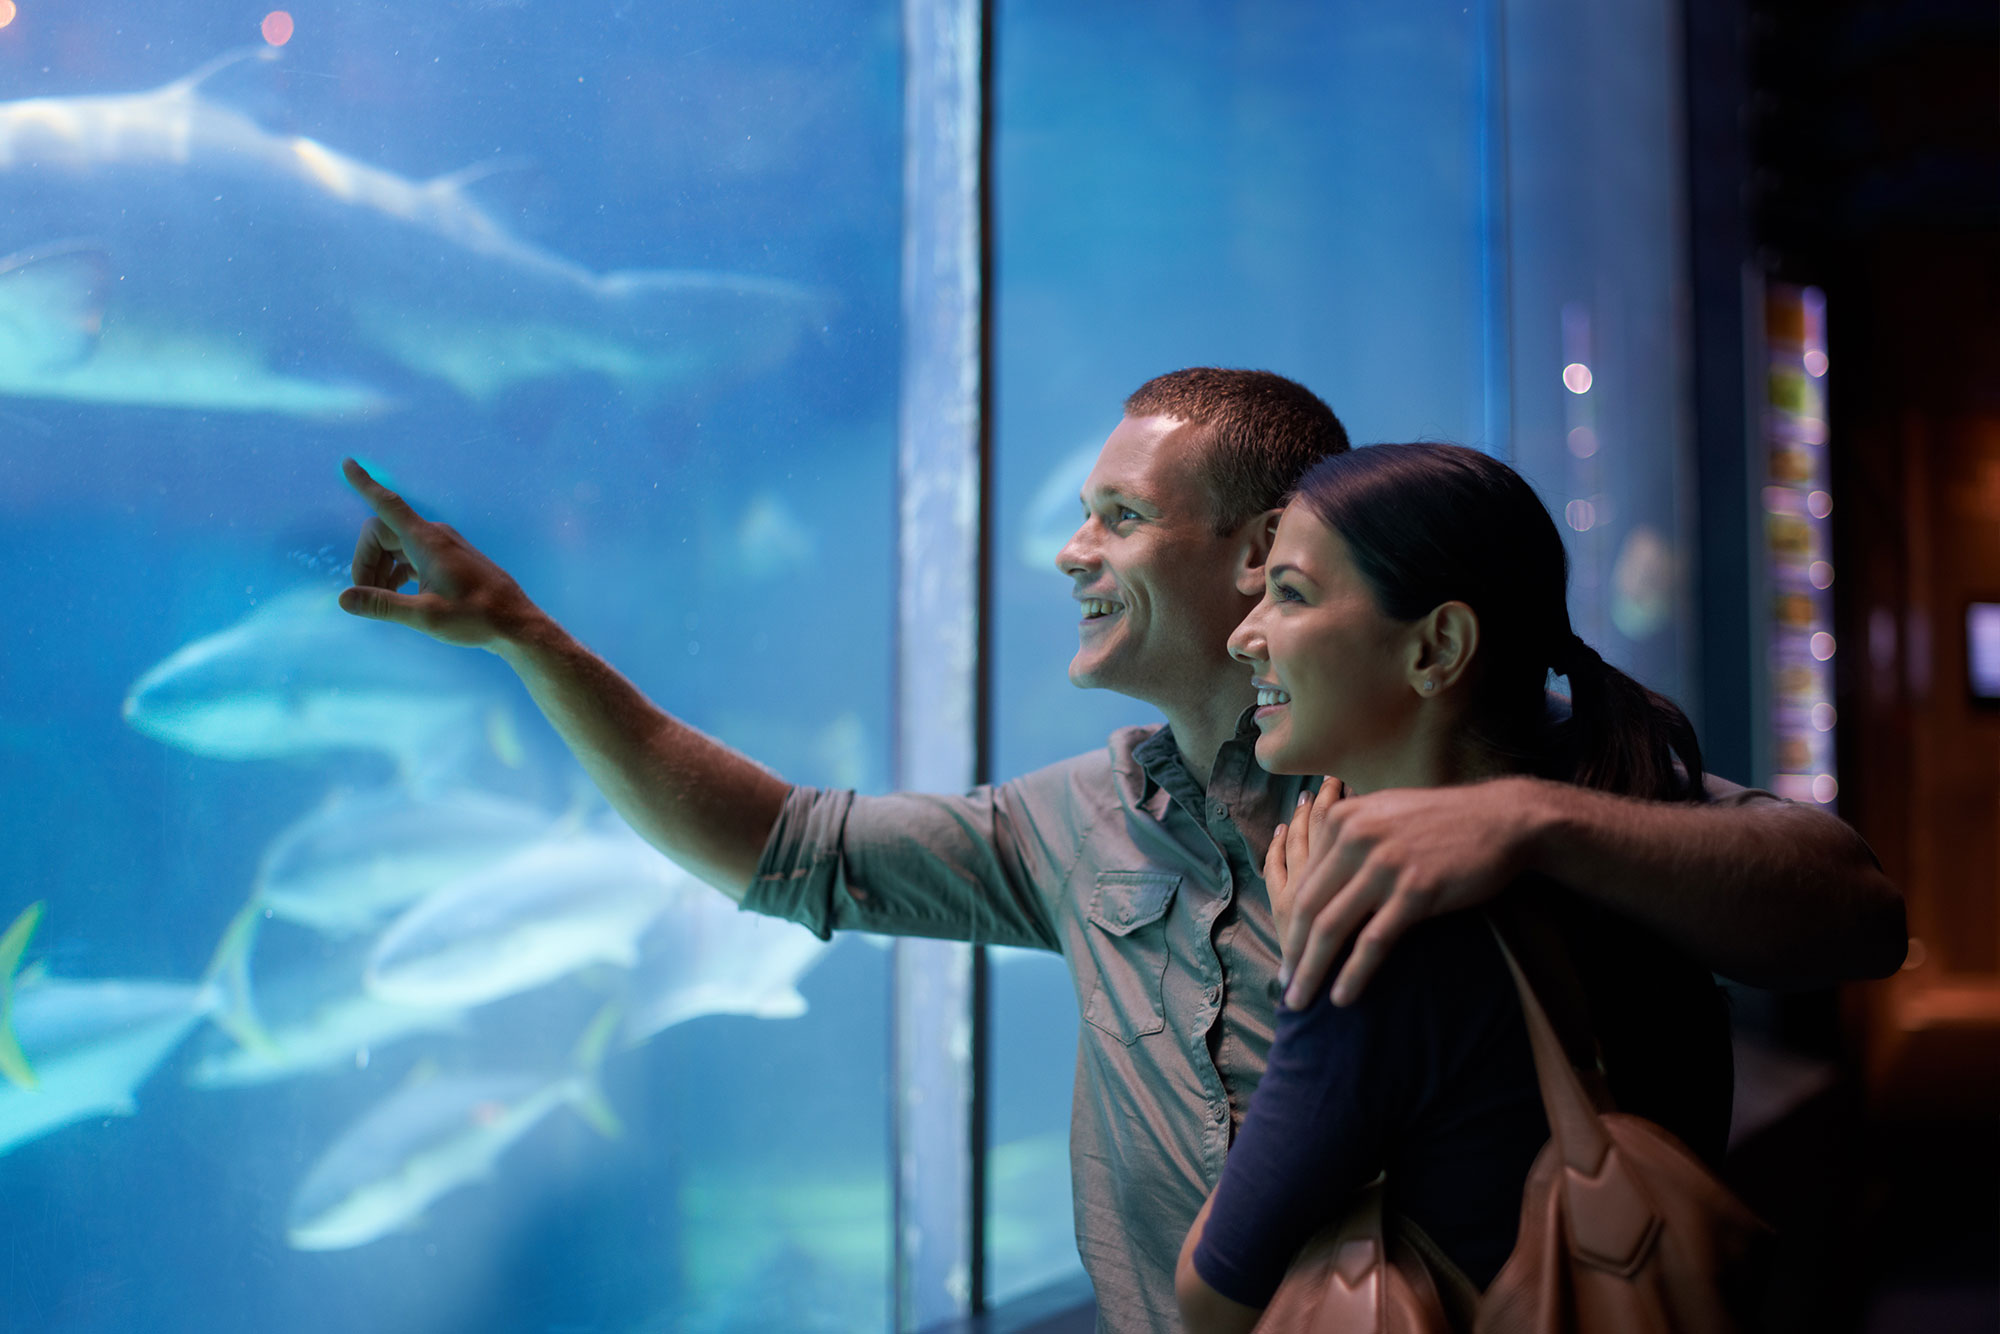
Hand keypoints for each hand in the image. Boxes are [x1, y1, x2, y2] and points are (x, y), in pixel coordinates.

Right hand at [338, 458, 536, 649]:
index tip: (347, 463)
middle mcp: (434, 536)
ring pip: (396, 546)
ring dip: (381, 569)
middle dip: (366, 560)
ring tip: (381, 600)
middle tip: (366, 595)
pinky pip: (411, 555)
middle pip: (382, 533)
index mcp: (426, 541)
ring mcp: (443, 546)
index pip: (387, 504)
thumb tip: (343, 599)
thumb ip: (383, 605)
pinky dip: (397, 572)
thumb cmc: (475, 617)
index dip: (364, 484)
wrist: (515, 621)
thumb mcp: (424, 615)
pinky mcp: (449, 559)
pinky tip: (398, 596)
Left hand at [1279, 778, 1548, 1009]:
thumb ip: (1346, 839)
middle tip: (1285, 989)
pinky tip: (1343, 997)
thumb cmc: (1440, 822)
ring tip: (1303, 1002)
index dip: (1290, 926)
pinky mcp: (1416, 890)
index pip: (1303, 883)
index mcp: (1342, 820)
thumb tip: (1311, 876)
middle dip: (1293, 954)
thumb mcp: (1382, 814)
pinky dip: (1354, 973)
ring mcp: (1385, 864)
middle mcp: (1356, 838)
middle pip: (1308, 908)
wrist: (1501, 819)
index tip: (1286, 958)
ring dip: (1313, 970)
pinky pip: (1374, 941)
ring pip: (1333, 927)